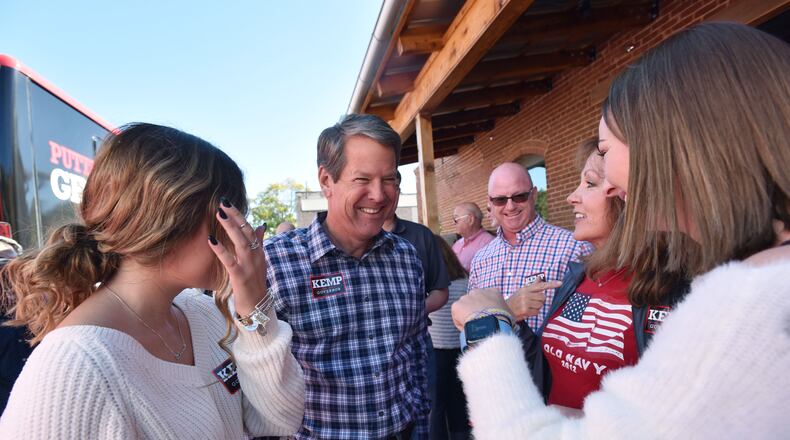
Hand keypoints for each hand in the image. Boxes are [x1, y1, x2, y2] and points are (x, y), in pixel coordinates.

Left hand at [208, 197, 267, 315]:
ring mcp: (249, 266)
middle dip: (235, 216)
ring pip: (241, 242)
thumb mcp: (259, 262)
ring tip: (219, 214)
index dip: (240, 216)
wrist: (257, 307)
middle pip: (246, 231)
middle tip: (223, 201)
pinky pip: (230, 261)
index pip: (250, 229)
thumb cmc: (255, 284)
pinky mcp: (240, 276)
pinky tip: (211, 240)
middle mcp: (256, 256)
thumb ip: (259, 243)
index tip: (229, 203)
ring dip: (230, 227)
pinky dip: (220, 249)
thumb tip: (261, 225)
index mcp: (258, 252)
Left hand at [451, 288, 510, 330]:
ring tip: (473, 327)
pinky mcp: (456, 305)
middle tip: (479, 322)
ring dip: (467, 316)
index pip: (487, 298)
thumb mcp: (510, 314)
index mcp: (492, 291)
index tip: (488, 316)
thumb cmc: (503, 321)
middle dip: (475, 310)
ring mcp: (466, 297)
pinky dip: (460, 323)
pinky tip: (467, 328)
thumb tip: (507, 319)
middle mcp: (478, 291)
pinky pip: (456, 316)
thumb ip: (505, 312)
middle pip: (474, 301)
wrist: (490, 324)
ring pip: (464, 308)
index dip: (487, 309)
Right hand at [506, 280, 561, 320]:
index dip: (551, 284)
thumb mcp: (522, 291)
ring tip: (528, 307)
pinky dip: (533, 313)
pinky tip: (527, 312)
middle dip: (540, 301)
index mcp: (526, 288)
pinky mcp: (525, 310)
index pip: (541, 285)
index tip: (560, 283)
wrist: (504, 310)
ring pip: (540, 305)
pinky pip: (537, 312)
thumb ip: (532, 286)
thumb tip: (539, 278)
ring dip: (536, 308)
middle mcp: (526, 294)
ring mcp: (525, 302)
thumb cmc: (515, 300)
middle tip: (532, 302)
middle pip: (543, 297)